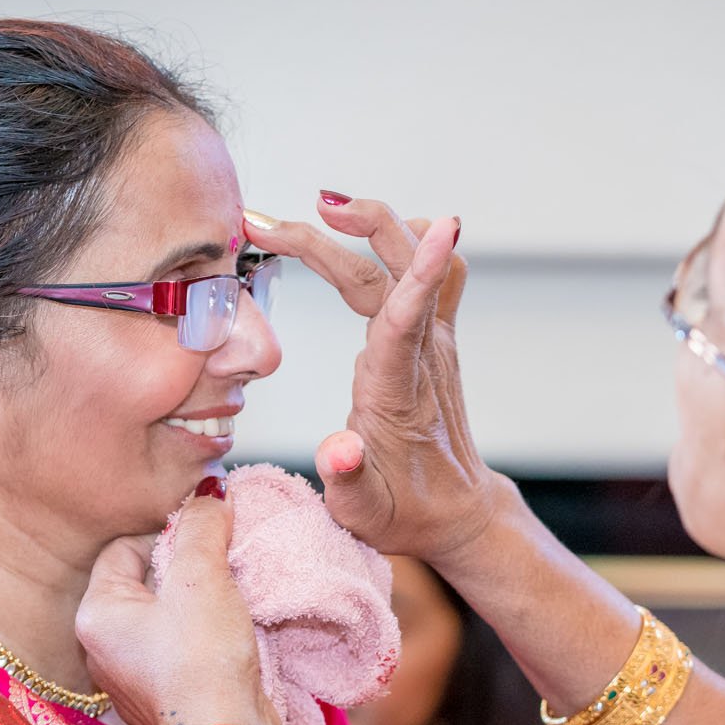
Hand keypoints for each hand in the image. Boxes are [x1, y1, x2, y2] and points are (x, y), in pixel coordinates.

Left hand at [76, 488, 280, 724]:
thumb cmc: (203, 663)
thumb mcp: (202, 576)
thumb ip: (202, 525)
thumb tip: (210, 494)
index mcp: (97, 614)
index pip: (124, 548)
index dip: (168, 533)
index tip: (208, 536)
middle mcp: (104, 648)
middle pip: (147, 582)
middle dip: (189, 568)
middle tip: (225, 564)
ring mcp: (134, 677)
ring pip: (168, 617)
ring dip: (203, 602)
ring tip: (235, 597)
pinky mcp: (167, 698)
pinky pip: (184, 649)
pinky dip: (209, 637)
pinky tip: (236, 634)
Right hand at [242, 198, 503, 568]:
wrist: (456, 512)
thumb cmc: (405, 513)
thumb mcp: (363, 514)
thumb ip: (345, 480)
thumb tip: (337, 448)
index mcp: (398, 389)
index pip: (410, 319)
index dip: (420, 270)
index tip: (443, 225)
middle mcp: (422, 354)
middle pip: (392, 272)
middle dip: (337, 235)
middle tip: (268, 224)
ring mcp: (433, 340)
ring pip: (412, 260)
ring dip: (373, 223)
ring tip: (320, 210)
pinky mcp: (434, 336)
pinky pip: (433, 271)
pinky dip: (403, 238)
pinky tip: (369, 232)